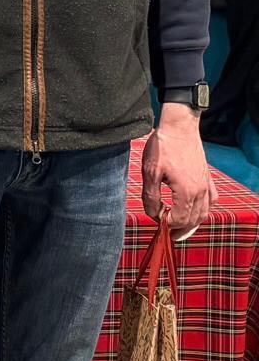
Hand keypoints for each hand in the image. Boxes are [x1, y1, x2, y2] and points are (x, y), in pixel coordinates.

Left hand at [142, 106, 215, 237]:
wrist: (179, 126)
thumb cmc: (163, 147)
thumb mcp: (150, 172)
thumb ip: (151, 197)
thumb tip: (154, 214)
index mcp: (186, 192)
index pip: (178, 219)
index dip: (165, 224)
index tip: (156, 221)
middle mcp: (200, 191)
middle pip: (192, 220)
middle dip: (179, 229)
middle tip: (168, 234)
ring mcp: (206, 184)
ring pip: (203, 212)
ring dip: (192, 223)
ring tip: (181, 228)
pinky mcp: (207, 177)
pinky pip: (211, 199)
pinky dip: (204, 209)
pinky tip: (198, 210)